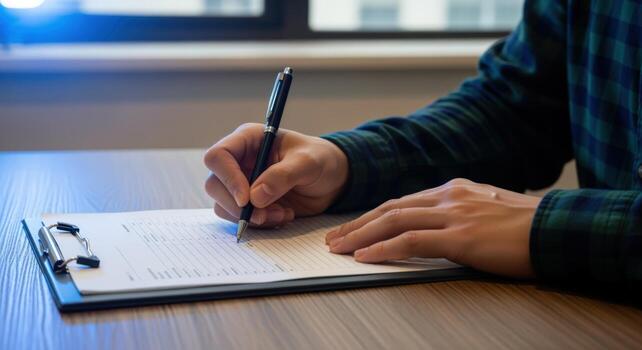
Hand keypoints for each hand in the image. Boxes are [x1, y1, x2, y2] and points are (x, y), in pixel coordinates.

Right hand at [204, 123, 348, 226]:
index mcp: (249, 140)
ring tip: (282, 214)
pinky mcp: (250, 203)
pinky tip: (283, 216)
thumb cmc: (320, 160)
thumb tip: (256, 197)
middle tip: (263, 215)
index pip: (219, 156)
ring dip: (251, 217)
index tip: (246, 199)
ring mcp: (242, 183)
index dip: (228, 178)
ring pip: (224, 205)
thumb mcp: (308, 162)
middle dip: (236, 205)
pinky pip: (241, 219)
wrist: (331, 180)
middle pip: (214, 185)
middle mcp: (240, 161)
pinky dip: (260, 223)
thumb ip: (283, 176)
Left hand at [325, 178, 540, 277]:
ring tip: (339, 249)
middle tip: (334, 239)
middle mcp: (448, 196)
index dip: (373, 216)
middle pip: (390, 208)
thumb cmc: (527, 226)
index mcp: (453, 190)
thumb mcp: (487, 210)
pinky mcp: (461, 237)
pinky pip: (411, 240)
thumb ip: (459, 213)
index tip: (354, 228)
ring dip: (361, 235)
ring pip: (394, 221)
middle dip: (358, 224)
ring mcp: (453, 214)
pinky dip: (384, 247)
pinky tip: (365, 256)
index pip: (402, 202)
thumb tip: (438, 227)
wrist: (559, 229)